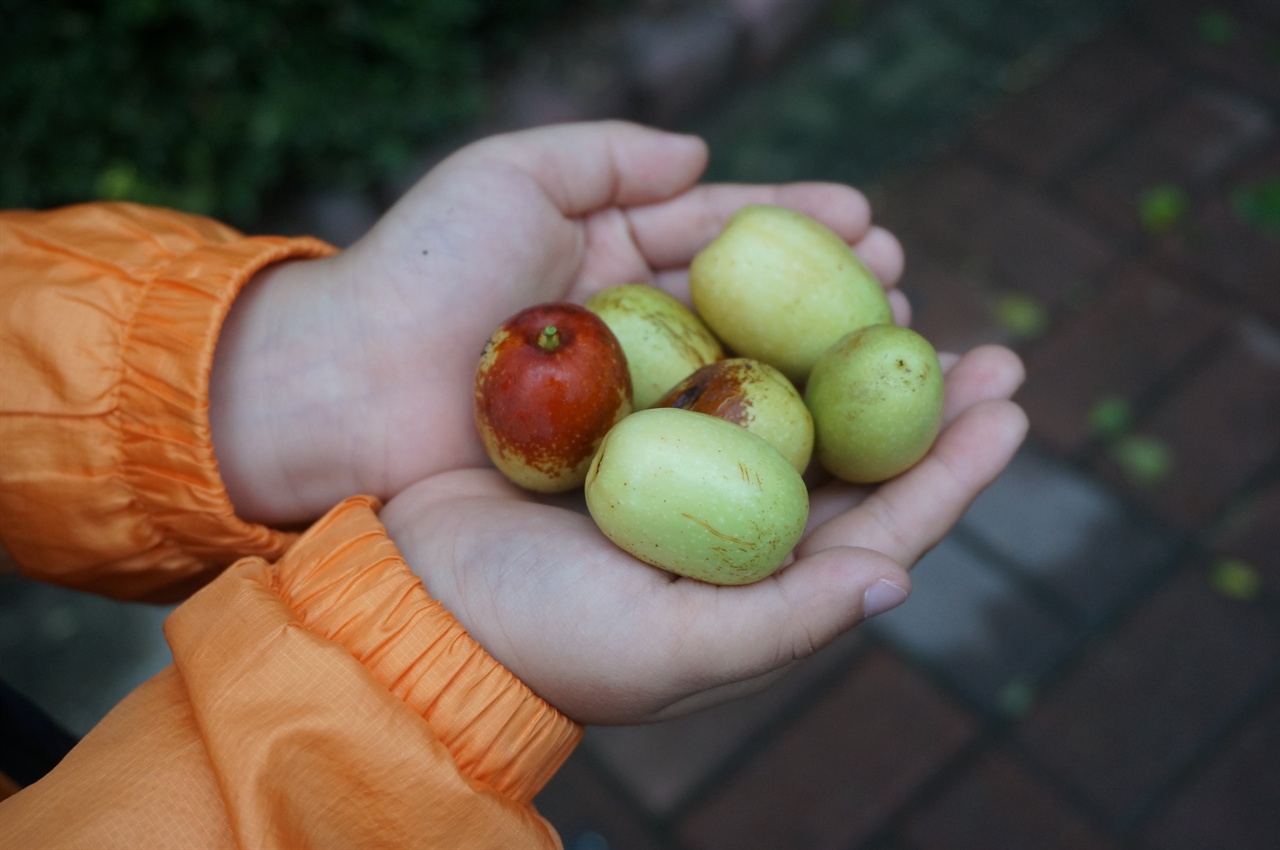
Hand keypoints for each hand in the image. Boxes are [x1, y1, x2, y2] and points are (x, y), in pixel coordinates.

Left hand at [209, 121, 907, 523]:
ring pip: (746, 383)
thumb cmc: (420, 272)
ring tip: (899, 350)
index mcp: (608, 262)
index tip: (871, 221)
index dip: (800, 227)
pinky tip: (839, 431)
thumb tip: (703, 154)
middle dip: (832, 299)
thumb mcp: (508, 174)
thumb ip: (606, 155)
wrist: (346, 390)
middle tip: (905, 290)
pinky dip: (775, 440)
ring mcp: (627, 409)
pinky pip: (709, 450)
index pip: (724, 238)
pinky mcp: (616, 474)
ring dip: (824, 371)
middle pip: (753, 313)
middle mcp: (631, 337)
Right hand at [379, 344, 1026, 724]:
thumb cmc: (548, 639)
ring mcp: (693, 472)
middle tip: (985, 343)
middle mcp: (743, 529)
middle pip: (857, 457)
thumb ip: (787, 623)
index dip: (955, 468)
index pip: (886, 525)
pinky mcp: (638, 422)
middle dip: (923, 403)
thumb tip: (899, 579)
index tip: (1009, 402)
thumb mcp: (671, 651)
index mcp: (766, 588)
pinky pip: (717, 366)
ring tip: (899, 292)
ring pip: (796, 402)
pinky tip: (785, 285)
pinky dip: (759, 328)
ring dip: (850, 350)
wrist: (426, 597)